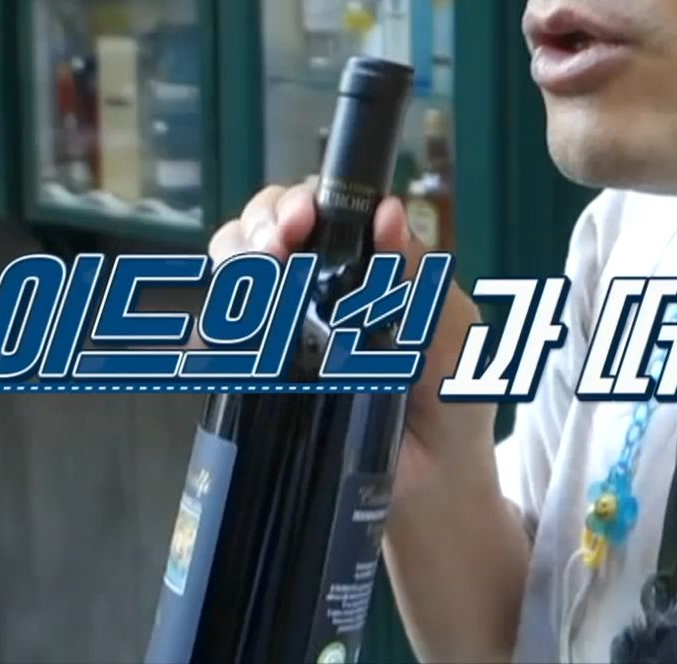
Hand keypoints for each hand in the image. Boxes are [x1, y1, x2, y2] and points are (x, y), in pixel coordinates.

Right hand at [209, 181, 494, 502]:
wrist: (435, 477)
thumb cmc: (454, 394)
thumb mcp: (449, 323)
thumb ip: (417, 270)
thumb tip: (388, 211)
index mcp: (367, 262)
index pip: (322, 208)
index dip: (306, 199)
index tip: (307, 215)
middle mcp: (318, 284)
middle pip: (268, 224)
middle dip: (265, 218)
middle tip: (280, 241)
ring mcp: (285, 324)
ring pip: (236, 263)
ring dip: (238, 250)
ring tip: (262, 266)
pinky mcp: (262, 371)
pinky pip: (224, 330)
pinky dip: (221, 311)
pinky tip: (241, 313)